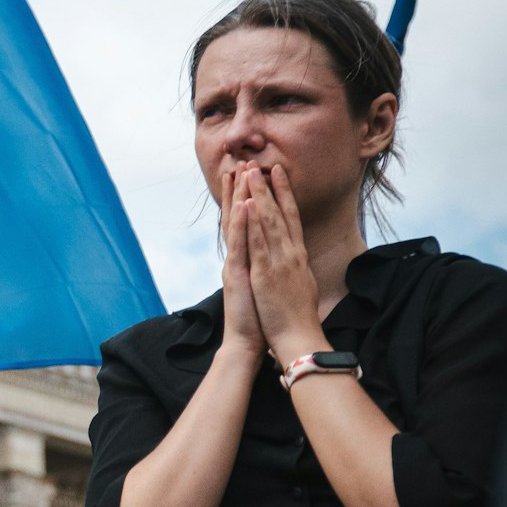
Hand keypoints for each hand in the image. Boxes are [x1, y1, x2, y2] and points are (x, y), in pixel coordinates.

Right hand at [218, 166, 264, 355]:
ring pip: (236, 225)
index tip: (250, 177)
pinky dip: (242, 224)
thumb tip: (271, 257)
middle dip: (238, 190)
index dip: (247, 198)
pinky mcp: (237, 275)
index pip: (246, 223)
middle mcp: (237, 258)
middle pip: (237, 218)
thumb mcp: (263, 287)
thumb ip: (263, 268)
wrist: (247, 342)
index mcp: (246, 259)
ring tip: (239, 174)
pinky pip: (240, 245)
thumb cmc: (259, 318)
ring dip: (237, 198)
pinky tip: (244, 205)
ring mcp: (235, 264)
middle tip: (239, 163)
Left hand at [240, 165, 326, 362]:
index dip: (284, 194)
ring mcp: (280, 261)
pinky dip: (253, 223)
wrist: (298, 338)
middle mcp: (291, 253)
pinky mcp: (267, 272)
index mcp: (297, 256)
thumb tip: (295, 259)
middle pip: (279, 213)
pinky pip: (259, 242)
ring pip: (268, 221)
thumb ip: (295, 268)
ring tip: (251, 172)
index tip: (278, 173)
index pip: (291, 217)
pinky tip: (249, 204)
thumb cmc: (298, 317)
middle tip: (260, 162)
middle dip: (269, 187)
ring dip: (259, 195)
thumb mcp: (300, 285)